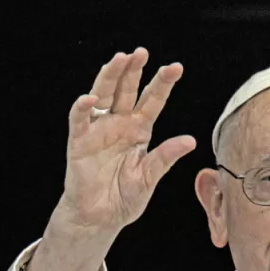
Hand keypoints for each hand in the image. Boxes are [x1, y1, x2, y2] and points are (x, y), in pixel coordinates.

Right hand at [60, 48, 196, 232]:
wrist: (101, 217)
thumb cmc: (125, 197)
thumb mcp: (150, 176)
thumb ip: (166, 157)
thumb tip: (190, 140)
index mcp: (139, 130)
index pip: (152, 100)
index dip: (163, 83)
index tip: (176, 67)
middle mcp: (119, 124)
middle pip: (127, 90)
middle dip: (134, 71)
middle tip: (142, 53)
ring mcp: (98, 130)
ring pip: (104, 95)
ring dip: (110, 77)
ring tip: (120, 59)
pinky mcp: (79, 142)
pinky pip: (80, 120)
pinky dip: (83, 108)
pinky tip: (90, 97)